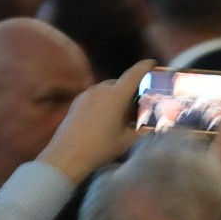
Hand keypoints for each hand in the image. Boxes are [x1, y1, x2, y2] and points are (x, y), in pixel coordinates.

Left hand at [37, 59, 155, 183]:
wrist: (66, 156)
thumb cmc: (100, 148)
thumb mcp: (127, 140)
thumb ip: (143, 128)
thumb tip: (154, 123)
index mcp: (115, 95)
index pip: (133, 74)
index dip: (144, 67)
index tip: (152, 63)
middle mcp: (100, 90)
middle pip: (120, 82)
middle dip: (132, 88)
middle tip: (141, 101)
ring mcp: (86, 94)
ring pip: (107, 88)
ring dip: (117, 94)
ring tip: (124, 111)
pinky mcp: (76, 102)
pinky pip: (96, 95)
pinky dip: (105, 99)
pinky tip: (106, 115)